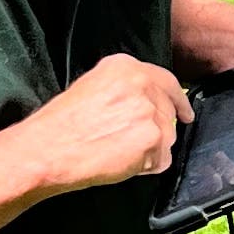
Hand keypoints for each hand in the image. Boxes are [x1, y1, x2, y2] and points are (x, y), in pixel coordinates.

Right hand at [28, 52, 192, 191]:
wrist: (48, 149)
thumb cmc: (60, 126)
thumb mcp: (91, 87)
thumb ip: (123, 89)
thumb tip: (144, 102)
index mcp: (125, 67)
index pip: (165, 81)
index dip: (177, 100)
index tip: (185, 112)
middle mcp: (141, 83)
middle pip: (168, 112)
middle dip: (155, 131)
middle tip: (133, 144)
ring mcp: (149, 111)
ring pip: (167, 137)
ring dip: (148, 150)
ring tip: (117, 152)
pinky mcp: (153, 139)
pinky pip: (161, 160)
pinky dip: (145, 167)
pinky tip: (121, 162)